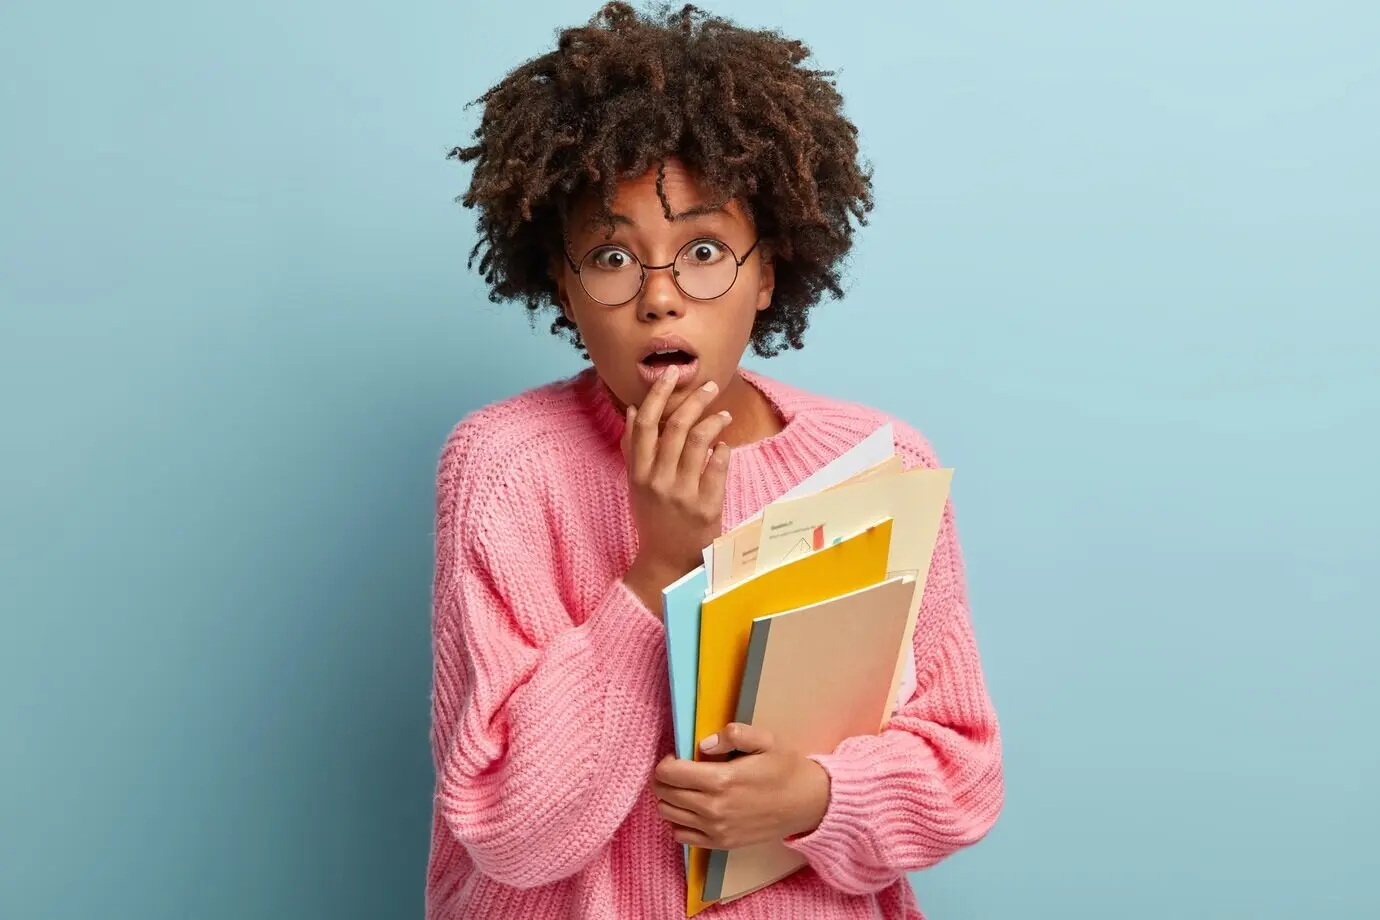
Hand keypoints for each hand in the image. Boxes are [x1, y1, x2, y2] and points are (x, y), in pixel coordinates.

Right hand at [622, 369, 732, 604]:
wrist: (666, 563)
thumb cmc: (653, 519)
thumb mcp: (636, 485)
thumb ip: (634, 449)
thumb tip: (633, 410)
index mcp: (638, 474)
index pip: (645, 424)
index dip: (657, 394)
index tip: (670, 374)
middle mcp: (658, 481)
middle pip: (675, 427)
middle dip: (693, 400)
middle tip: (709, 386)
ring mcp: (682, 494)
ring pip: (699, 442)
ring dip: (714, 421)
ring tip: (723, 414)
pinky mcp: (706, 507)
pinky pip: (718, 467)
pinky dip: (722, 450)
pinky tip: (724, 445)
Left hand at [652, 723, 830, 849]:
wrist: (807, 804)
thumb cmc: (785, 769)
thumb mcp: (766, 740)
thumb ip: (735, 734)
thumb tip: (705, 743)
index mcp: (721, 780)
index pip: (669, 773)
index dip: (666, 762)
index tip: (677, 756)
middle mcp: (713, 808)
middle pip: (664, 794)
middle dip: (663, 779)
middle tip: (678, 770)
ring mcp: (715, 829)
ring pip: (668, 814)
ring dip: (669, 799)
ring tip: (685, 788)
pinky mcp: (720, 844)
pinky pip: (681, 837)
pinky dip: (678, 822)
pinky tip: (692, 810)